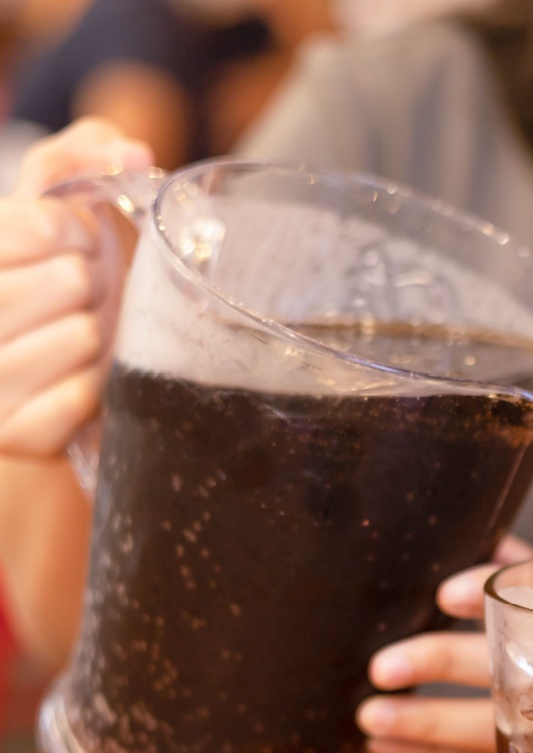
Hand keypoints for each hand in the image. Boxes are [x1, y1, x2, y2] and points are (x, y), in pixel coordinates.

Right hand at [0, 118, 152, 456]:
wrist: (45, 397)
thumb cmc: (51, 299)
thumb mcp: (56, 225)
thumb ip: (76, 162)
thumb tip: (130, 148)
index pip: (37, 225)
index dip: (72, 230)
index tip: (75, 241)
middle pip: (68, 280)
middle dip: (90, 288)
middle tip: (75, 302)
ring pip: (82, 336)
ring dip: (97, 341)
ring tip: (76, 344)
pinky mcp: (12, 435)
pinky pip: (80, 398)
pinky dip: (93, 391)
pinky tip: (79, 387)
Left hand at [357, 536, 532, 752]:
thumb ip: (530, 570)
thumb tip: (479, 540)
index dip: (501, 591)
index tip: (446, 594)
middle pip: (517, 663)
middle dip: (446, 663)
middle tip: (384, 666)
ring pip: (496, 724)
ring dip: (429, 723)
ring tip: (371, 716)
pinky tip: (383, 744)